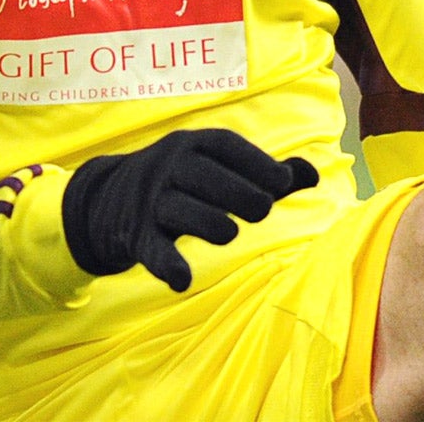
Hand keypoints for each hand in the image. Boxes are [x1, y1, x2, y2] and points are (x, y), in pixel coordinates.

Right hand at [61, 129, 318, 291]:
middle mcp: (169, 164)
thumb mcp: (218, 167)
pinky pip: (152, 249)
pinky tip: (183, 280)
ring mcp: (150, 199)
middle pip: (205, 175)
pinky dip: (167, 265)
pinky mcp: (136, 234)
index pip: (226, 146)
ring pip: (181, 210)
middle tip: (262, 213)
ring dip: (211, 224)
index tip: (280, 184)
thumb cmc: (185, 181)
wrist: (109, 199)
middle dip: (240, 195)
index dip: (256, 163)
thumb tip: (314, 174)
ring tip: (229, 234)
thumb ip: (267, 173)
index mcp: (194, 143)